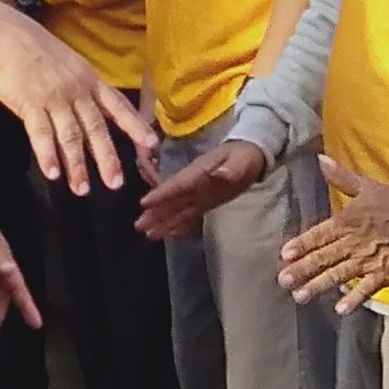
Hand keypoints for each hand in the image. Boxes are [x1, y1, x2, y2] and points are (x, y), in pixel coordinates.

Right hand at [0, 10, 144, 195]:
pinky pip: (41, 133)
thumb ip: (82, 87)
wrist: (4, 36)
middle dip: (107, 158)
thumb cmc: (33, 49)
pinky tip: (52, 173)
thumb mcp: (69, 63)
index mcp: (88, 79)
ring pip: (70, 136)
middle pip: (96, 128)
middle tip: (115, 184)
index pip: (118, 105)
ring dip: (76, 165)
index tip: (151, 145)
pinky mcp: (30, 103)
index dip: (134, 126)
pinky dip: (47, 155)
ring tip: (81, 190)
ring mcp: (54, 97)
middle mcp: (76, 90)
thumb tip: (95, 109)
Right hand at [136, 138, 266, 242]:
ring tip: (147, 234)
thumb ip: (231, 168)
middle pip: (172, 200)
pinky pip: (190, 214)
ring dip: (162, 221)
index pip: (177, 185)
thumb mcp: (240, 159)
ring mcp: (199, 194)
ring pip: (177, 209)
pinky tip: (170, 234)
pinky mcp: (206, 202)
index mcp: (199, 173)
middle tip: (138, 226)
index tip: (144, 203)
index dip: (161, 194)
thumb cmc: (244, 154)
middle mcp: (194, 185)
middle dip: (155, 213)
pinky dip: (180, 225)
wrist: (250, 154)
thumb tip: (220, 174)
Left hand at [279, 152, 388, 310]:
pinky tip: (340, 309)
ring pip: (339, 274)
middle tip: (283, 281)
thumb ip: (341, 177)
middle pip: (324, 257)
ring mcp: (369, 260)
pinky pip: (367, 288)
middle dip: (302, 269)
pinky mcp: (385, 274)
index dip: (302, 244)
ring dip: (319, 285)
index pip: (319, 234)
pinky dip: (354, 298)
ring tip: (300, 297)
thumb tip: (320, 159)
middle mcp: (354, 242)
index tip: (284, 254)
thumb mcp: (367, 186)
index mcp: (347, 221)